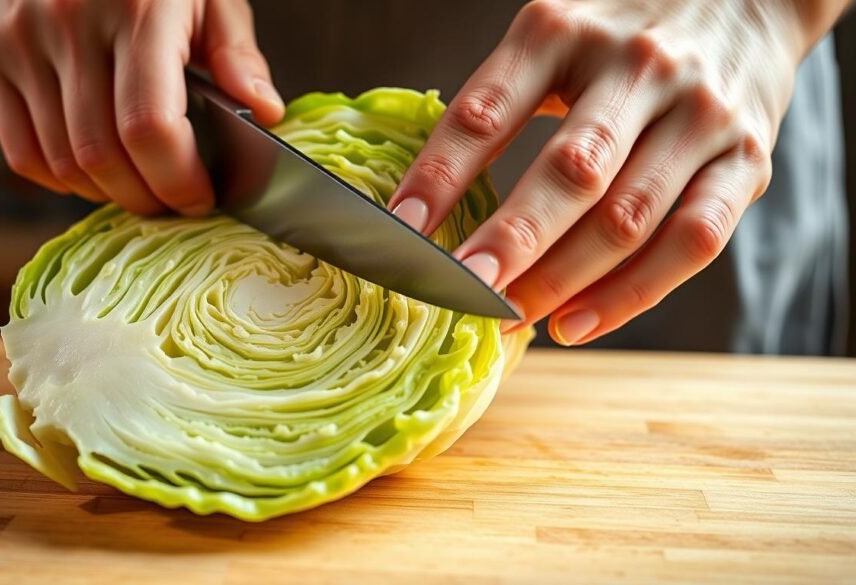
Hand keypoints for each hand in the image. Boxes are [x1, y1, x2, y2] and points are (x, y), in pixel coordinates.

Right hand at [0, 0, 283, 214]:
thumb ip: (237, 54)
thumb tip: (266, 113)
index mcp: (138, 9)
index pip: (149, 127)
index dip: (177, 179)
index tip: (201, 196)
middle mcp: (69, 24)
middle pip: (103, 156)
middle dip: (148, 198)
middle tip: (175, 201)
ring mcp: (19, 40)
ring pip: (62, 163)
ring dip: (108, 194)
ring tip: (140, 188)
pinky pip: (20, 152)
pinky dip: (60, 180)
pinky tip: (95, 173)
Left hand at [388, 0, 844, 344]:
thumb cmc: (621, 35)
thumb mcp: (553, 37)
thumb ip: (500, 102)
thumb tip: (427, 205)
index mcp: (564, 31)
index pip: (487, 111)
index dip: (440, 174)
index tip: (400, 232)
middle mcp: (637, 67)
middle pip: (571, 172)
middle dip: (511, 241)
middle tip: (463, 292)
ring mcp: (700, 115)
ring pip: (627, 218)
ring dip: (561, 280)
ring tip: (509, 318)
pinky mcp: (748, 161)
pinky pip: (692, 242)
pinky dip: (631, 295)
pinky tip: (575, 324)